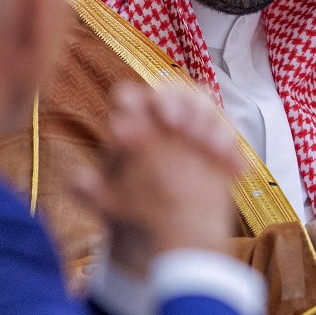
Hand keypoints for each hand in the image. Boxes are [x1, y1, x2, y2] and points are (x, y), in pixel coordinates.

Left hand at [71, 83, 241, 276]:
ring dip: (210, 123)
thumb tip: (81, 182)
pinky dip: (232, 150)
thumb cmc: (126, 203)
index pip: (131, 97)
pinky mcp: (213, 142)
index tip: (155, 120)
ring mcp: (189, 125)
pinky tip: (235, 170)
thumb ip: (91, 192)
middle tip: (180, 125)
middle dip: (180, 104)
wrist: (156, 222)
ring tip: (212, 149)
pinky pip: (227, 134)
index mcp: (129, 121)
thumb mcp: (107, 201)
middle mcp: (160, 115)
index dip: (141, 103)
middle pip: (173, 92)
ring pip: (203, 106)